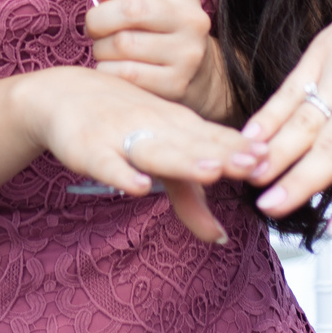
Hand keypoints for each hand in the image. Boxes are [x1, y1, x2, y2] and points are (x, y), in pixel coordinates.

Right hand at [10, 66, 266, 245]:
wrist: (61, 94)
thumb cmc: (119, 124)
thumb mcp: (158, 156)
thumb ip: (188, 199)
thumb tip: (220, 238)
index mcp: (176, 127)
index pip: (214, 138)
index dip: (239, 150)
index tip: (270, 162)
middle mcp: (155, 127)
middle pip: (192, 144)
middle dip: (222, 154)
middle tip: (253, 163)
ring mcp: (122, 136)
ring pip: (156, 151)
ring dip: (182, 160)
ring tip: (210, 172)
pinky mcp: (89, 149)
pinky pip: (107, 163)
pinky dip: (122, 174)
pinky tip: (139, 187)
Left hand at [50, 0, 230, 118]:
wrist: (194, 75)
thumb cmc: (151, 26)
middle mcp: (191, 16)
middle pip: (131, 8)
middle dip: (98, 19)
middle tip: (94, 26)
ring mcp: (187, 52)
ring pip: (122, 44)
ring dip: (100, 48)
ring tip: (106, 49)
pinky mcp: (177, 83)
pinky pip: (123, 74)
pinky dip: (107, 72)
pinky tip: (114, 69)